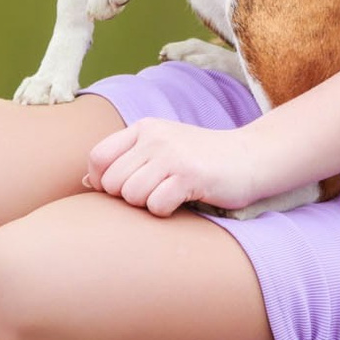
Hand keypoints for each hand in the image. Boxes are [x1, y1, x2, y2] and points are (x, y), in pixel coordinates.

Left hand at [84, 117, 279, 216]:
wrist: (251, 158)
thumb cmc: (202, 160)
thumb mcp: (162, 149)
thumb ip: (127, 160)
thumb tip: (88, 181)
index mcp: (144, 128)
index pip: (97, 157)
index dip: (102, 182)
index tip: (123, 190)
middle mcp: (154, 137)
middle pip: (112, 182)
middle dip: (127, 197)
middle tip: (154, 194)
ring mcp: (173, 155)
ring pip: (132, 195)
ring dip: (148, 205)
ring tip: (171, 195)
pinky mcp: (190, 175)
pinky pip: (157, 205)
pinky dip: (166, 212)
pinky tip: (184, 201)